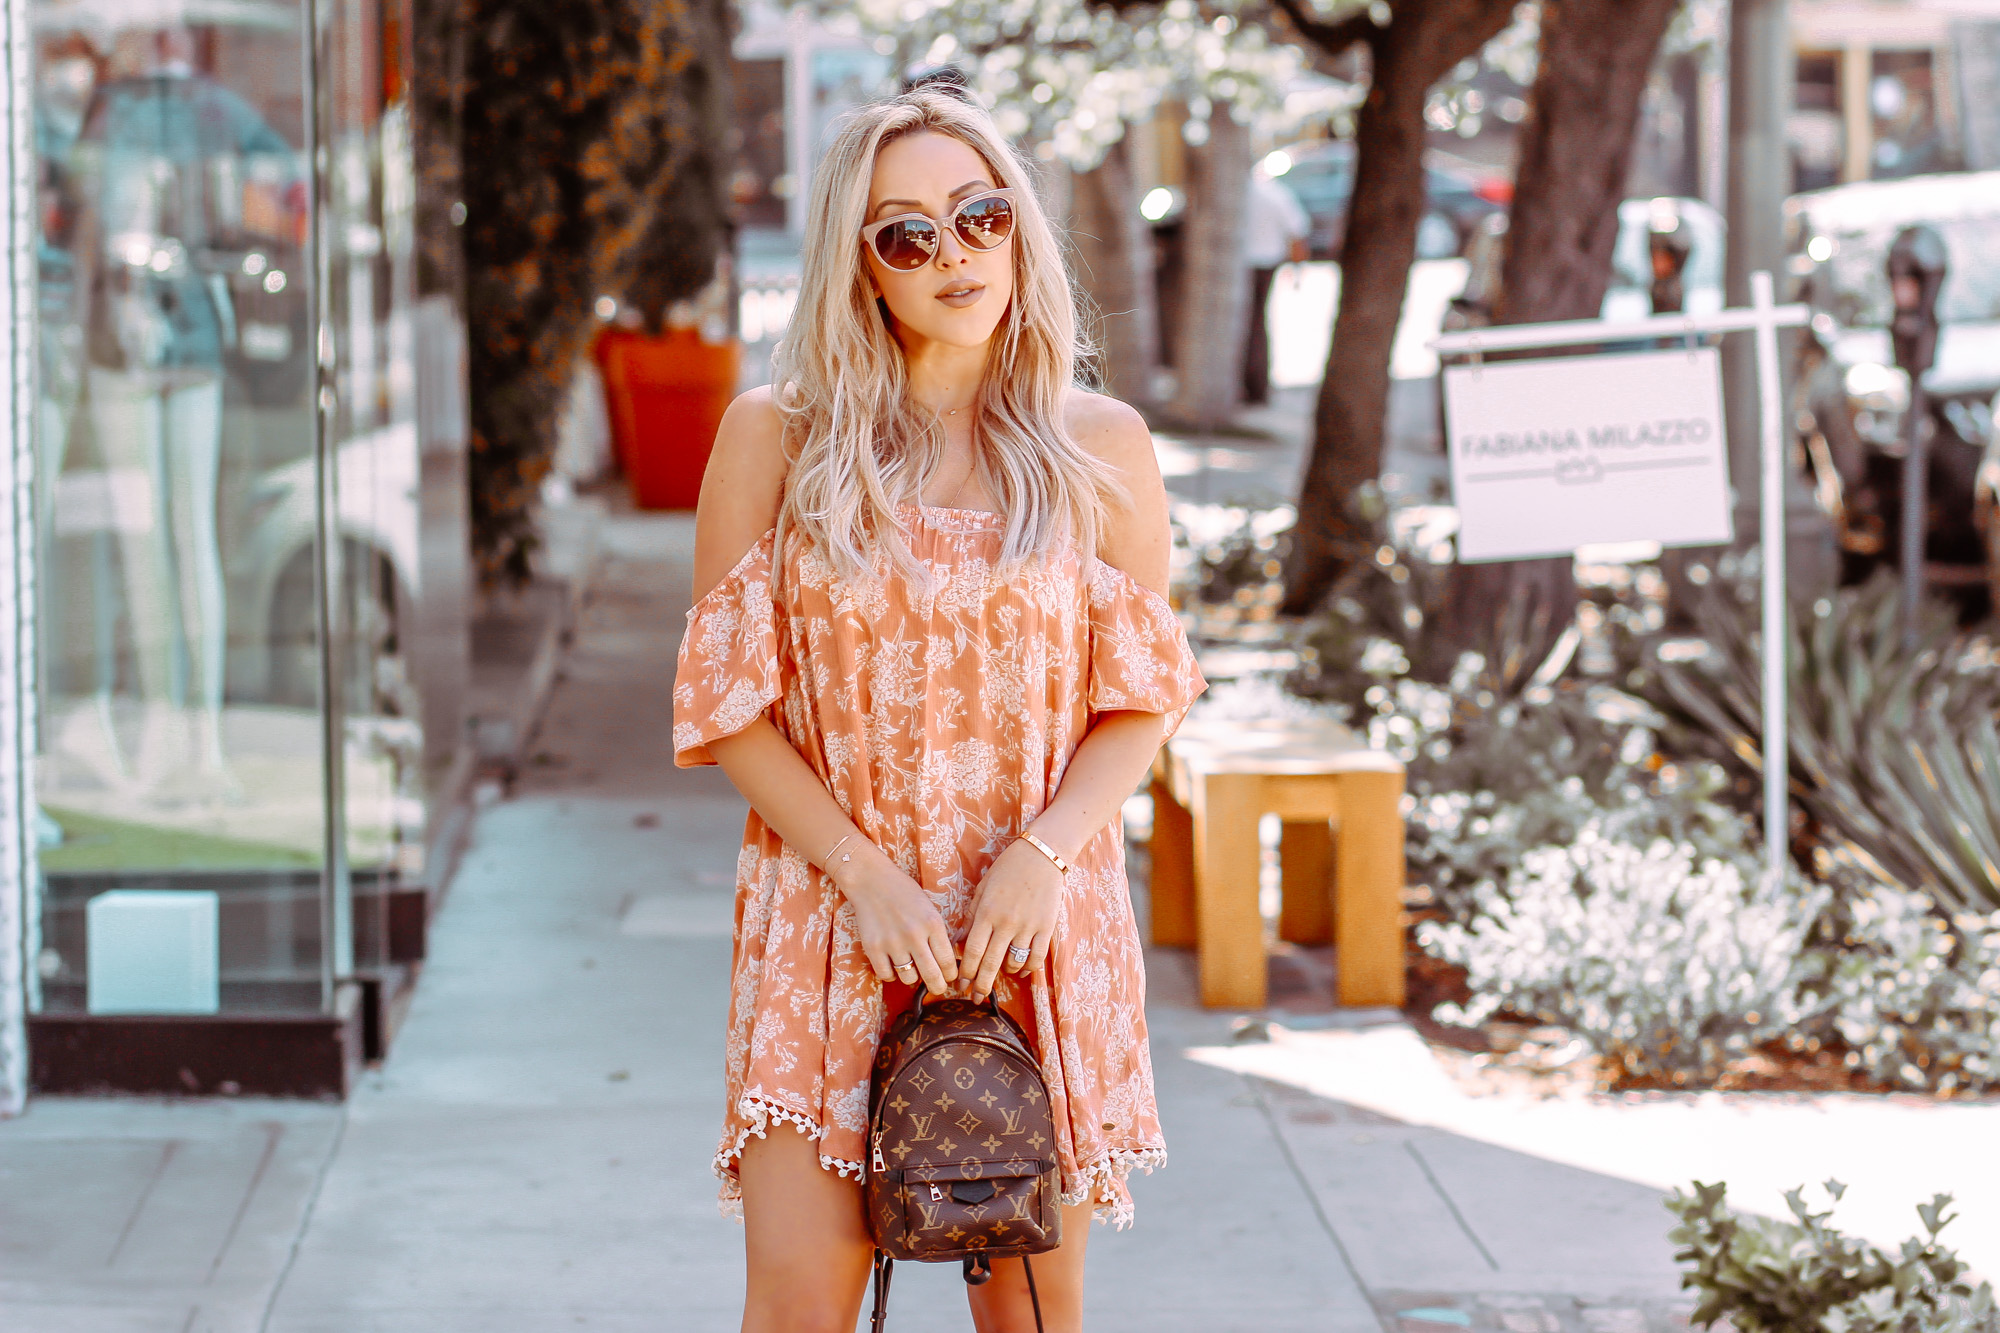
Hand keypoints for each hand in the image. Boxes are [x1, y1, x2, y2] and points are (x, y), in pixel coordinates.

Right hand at [837, 847, 959, 996]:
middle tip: (937, 987)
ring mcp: (892, 942)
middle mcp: (914, 935)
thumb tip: (947, 963)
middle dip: (938, 987)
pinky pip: (886, 975)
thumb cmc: (904, 893)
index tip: (949, 977)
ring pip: (909, 979)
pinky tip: (892, 962)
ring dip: (911, 976)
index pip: (948, 962)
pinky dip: (890, 973)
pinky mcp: (873, 947)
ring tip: (910, 966)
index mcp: (933, 924)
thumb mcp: (929, 909)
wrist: (871, 880)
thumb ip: (938, 934)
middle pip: (932, 976)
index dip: (951, 975)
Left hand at [959, 839, 1062, 1001]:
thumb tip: (960, 942)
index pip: (972, 951)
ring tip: (1000, 975)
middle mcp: (1005, 923)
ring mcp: (1027, 926)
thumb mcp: (983, 889)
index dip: (965, 972)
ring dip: (1005, 973)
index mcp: (986, 913)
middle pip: (990, 963)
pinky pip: (1036, 957)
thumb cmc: (1007, 869)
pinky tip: (1021, 971)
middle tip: (975, 998)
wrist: (1041, 855)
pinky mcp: (1046, 928)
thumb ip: (973, 916)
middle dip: (981, 984)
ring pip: (1013, 963)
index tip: (961, 984)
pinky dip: (1027, 969)